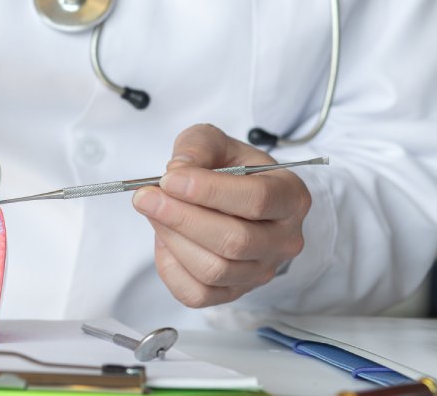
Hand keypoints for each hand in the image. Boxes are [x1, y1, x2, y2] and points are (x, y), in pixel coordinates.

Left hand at [132, 124, 310, 307]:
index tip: (169, 179)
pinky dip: (171, 267)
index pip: (256, 199)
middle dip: (182, 218)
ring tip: (153, 211)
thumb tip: (178, 171)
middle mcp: (284, 239)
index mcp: (291, 196)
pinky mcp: (234, 292)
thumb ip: (198, 147)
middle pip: (235, 240)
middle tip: (145, 197)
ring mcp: (262, 271)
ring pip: (214, 270)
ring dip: (173, 238)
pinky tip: (164, 238)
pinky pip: (197, 294)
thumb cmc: (228, 168)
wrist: (232, 198)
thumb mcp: (215, 142)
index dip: (208, 191)